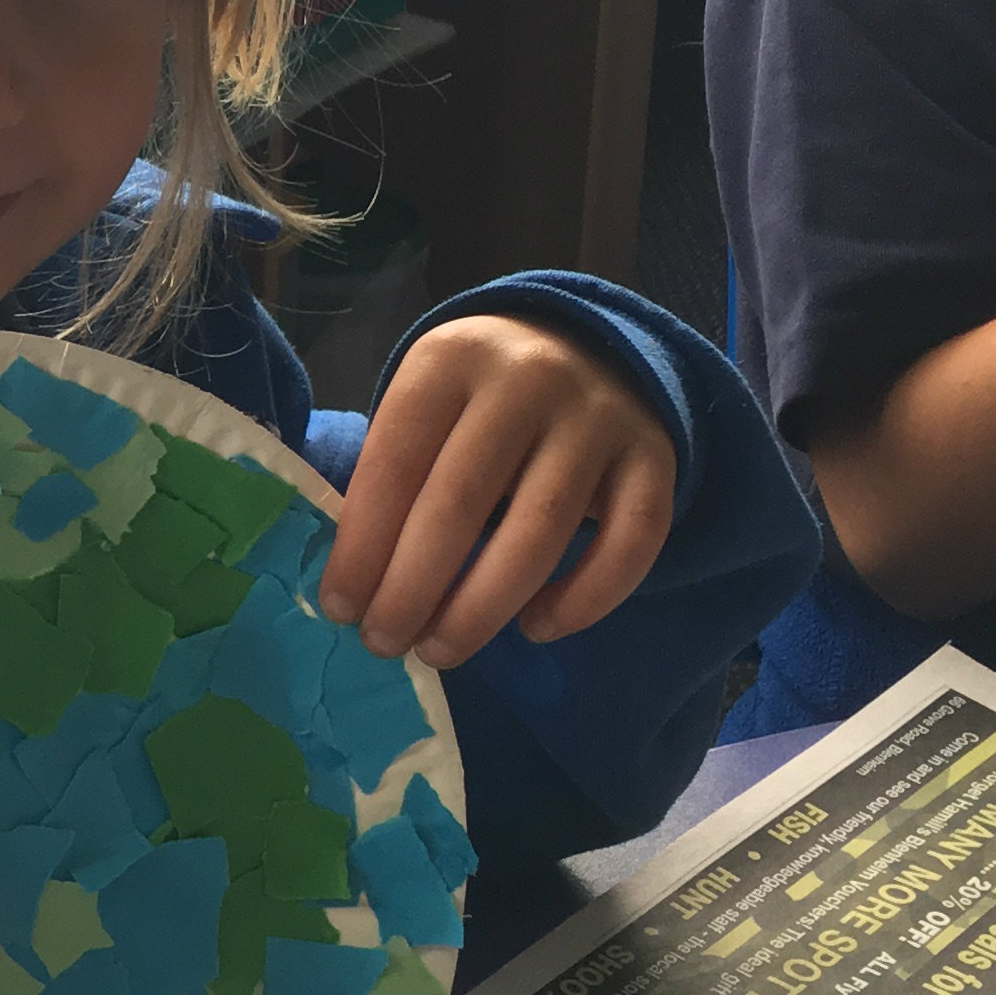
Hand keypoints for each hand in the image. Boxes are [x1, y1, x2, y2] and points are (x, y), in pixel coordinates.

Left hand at [319, 314, 674, 668]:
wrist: (589, 345)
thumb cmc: (478, 398)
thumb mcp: (426, 403)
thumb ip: (391, 473)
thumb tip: (354, 583)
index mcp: (451, 358)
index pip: (395, 462)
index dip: (363, 544)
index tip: (340, 607)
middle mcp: (527, 379)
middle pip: (460, 502)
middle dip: (412, 588)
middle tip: (384, 641)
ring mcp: (597, 418)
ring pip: (540, 532)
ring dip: (482, 608)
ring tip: (441, 649)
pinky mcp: (654, 458)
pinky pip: (629, 544)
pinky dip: (582, 600)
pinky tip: (534, 628)